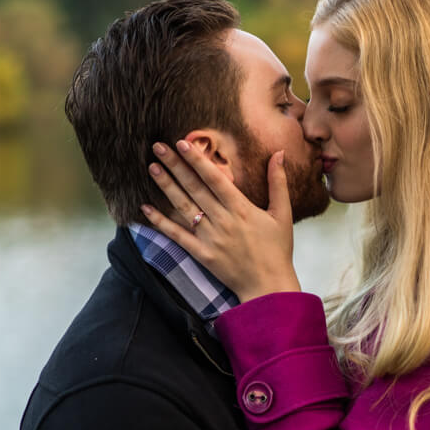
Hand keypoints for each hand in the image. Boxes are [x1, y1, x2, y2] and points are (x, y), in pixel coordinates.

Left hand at [140, 140, 300, 302]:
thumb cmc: (278, 250)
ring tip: (152, 168)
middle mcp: (223, 220)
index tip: (182, 143)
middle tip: (158, 147)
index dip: (197, 160)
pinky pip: (178, 236)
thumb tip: (279, 154)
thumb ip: (278, 183)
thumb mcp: (283, 214)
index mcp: (241, 208)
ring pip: (184, 207)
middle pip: (194, 188)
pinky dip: (161, 222)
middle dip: (176, 166)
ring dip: (167, 187)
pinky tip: (146, 209)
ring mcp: (210, 238)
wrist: (268, 286)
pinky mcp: (202, 254)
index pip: (214, 178)